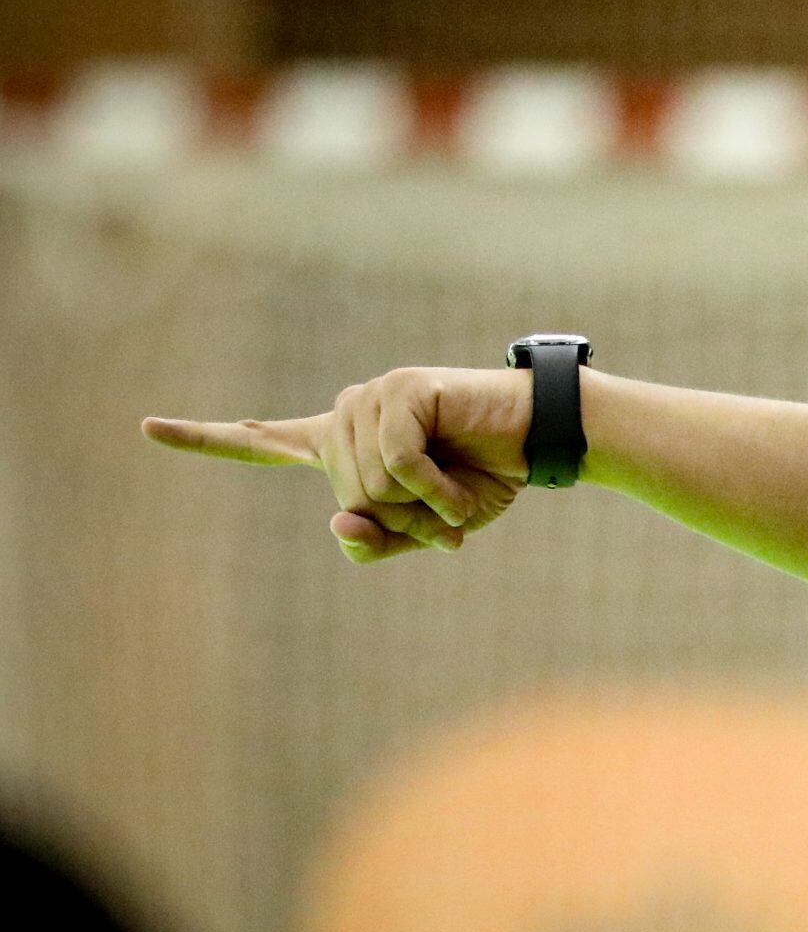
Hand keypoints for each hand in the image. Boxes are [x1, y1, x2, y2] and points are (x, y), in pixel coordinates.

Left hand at [142, 366, 533, 563]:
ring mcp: (371, 398)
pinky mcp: (400, 391)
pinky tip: (458, 484)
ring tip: (456, 490)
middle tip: (446, 509)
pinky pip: (397, 463)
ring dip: (421, 505)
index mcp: (342, 444)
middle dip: (402, 518)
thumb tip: (337, 522)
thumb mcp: (426, 530)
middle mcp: (346, 415)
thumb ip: (376, 540)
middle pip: (345, 496)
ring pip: (368, 483)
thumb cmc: (484, 481)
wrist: (538, 444)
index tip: (146, 427)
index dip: (204, 438)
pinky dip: (432, 488)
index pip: (263, 443)